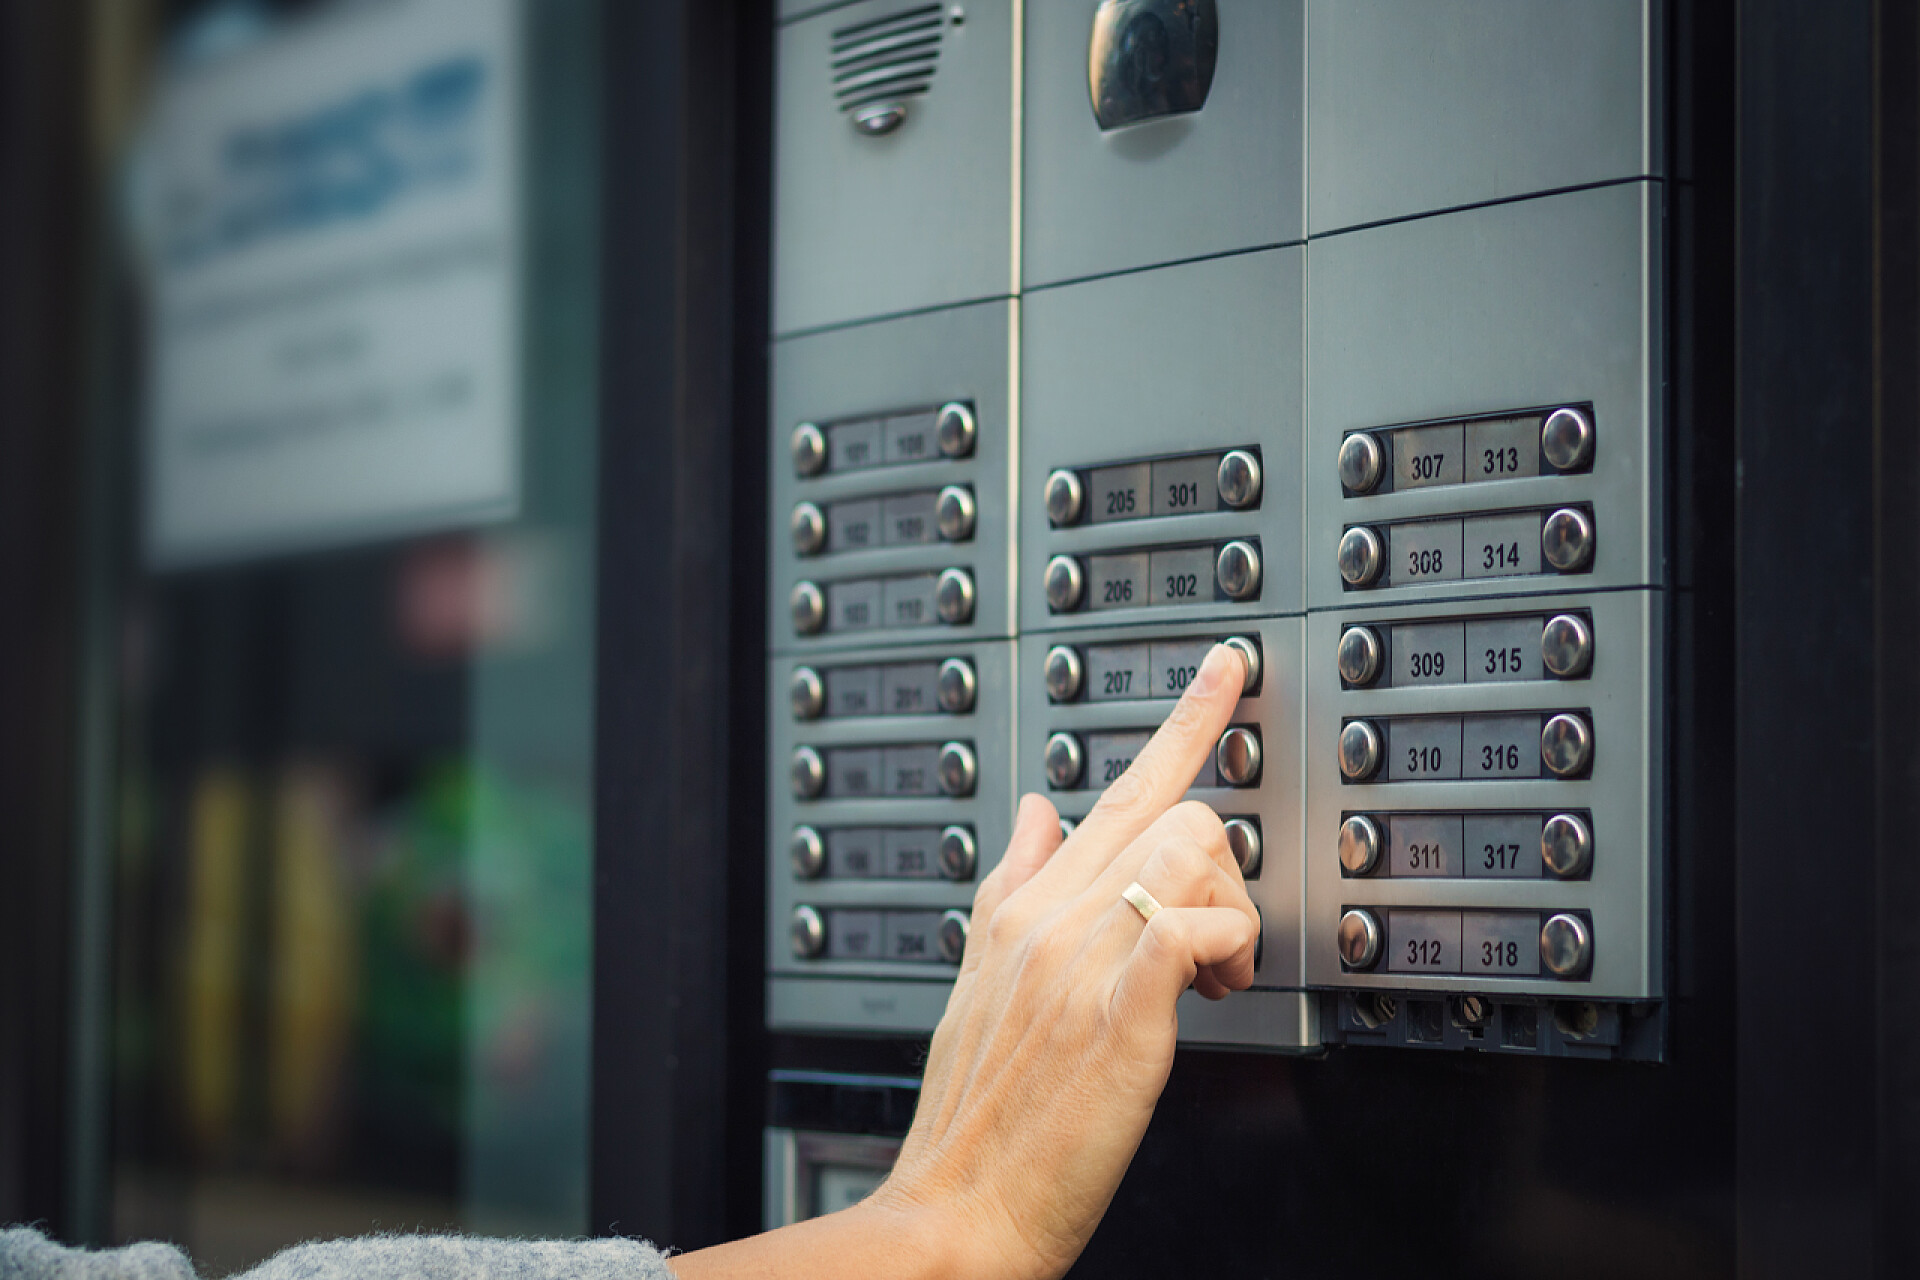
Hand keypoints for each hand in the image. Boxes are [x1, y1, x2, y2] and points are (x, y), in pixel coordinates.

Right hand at [870, 641, 1257, 1277]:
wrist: (957, 1211)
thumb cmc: (977, 1117)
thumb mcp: (978, 983)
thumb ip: (1012, 887)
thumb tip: (1035, 811)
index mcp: (1020, 908)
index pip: (1108, 790)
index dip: (1181, 722)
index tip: (1225, 669)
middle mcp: (1048, 917)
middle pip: (1162, 803)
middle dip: (1226, 855)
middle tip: (1223, 929)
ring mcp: (1081, 958)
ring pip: (1189, 843)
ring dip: (1229, 902)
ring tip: (1215, 974)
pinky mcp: (1118, 1011)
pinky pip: (1191, 921)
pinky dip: (1223, 944)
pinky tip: (1210, 990)